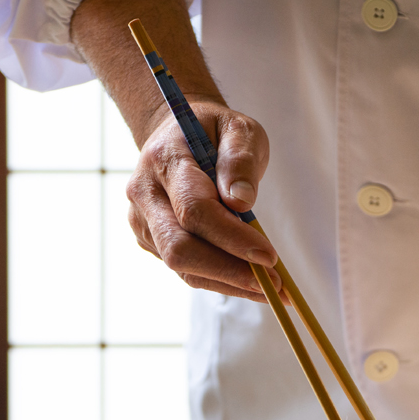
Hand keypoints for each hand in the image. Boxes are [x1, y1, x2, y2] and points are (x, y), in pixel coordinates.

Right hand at [125, 103, 278, 300]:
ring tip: (273, 290)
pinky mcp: (151, 240)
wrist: (177, 135)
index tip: (270, 255)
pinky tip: (252, 283)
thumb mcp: (239, 129)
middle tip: (275, 284)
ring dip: (229, 283)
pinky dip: (222, 281)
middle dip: (229, 270)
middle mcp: (145, 193)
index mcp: (165, 160)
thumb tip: (242, 202)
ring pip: (182, 267)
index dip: (232, 237)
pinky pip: (186, 270)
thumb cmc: (213, 132)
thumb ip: (240, 159)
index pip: (194, 210)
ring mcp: (143, 221)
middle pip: (179, 248)